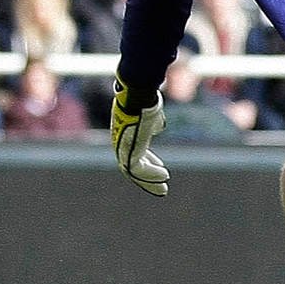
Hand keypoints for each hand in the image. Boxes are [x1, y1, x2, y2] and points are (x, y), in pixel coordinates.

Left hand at [111, 76, 168, 196]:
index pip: (134, 151)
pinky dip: (151, 176)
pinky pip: (139, 170)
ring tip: (163, 189)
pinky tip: (164, 177)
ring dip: (149, 181)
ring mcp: (123, 147)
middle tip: (162, 184)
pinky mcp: (128, 151)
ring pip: (134, 171)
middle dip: (147, 176)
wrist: (137, 94)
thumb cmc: (144, 99)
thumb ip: (153, 123)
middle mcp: (120, 141)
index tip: (161, 166)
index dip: (148, 160)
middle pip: (132, 165)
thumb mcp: (150, 114)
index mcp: (124, 132)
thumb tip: (158, 127)